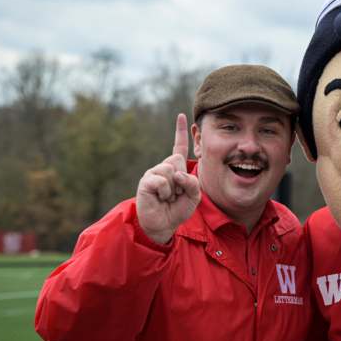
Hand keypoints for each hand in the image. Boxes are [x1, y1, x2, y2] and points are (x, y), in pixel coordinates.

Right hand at [136, 113, 201, 243]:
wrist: (163, 225)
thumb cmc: (177, 210)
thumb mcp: (193, 197)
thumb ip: (192, 183)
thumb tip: (178, 173)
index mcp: (176, 169)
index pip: (179, 147)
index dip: (181, 132)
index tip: (182, 115)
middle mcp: (163, 167)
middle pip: (177, 160)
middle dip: (182, 180)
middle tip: (175, 194)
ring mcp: (153, 173)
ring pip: (170, 170)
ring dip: (173, 189)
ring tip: (167, 198)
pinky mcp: (146, 181)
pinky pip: (162, 181)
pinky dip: (165, 192)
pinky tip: (160, 198)